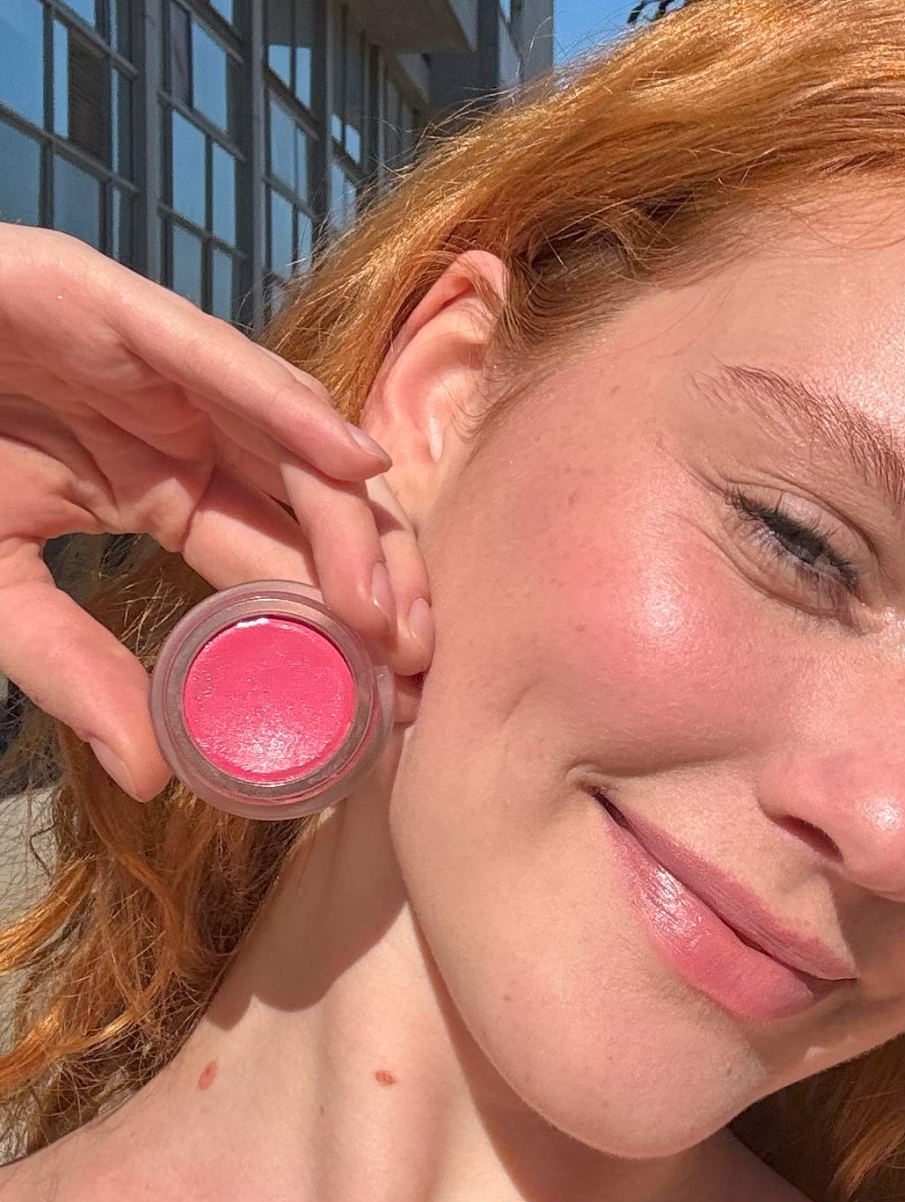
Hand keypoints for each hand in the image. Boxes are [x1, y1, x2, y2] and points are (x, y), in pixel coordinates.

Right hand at [0, 226, 430, 800]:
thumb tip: (151, 777)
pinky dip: (287, 409)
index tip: (393, 697)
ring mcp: (166, 373)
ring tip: (392, 605)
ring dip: (350, 521)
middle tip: (419, 663)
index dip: (338, 627)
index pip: (277, 566)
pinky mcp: (119, 307)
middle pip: (311, 509)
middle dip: (376, 582)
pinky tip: (350, 463)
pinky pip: (220, 361)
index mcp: (169, 494)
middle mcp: (190, 435)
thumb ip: (70, 666)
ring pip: (290, 443)